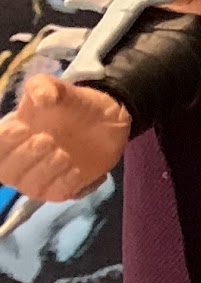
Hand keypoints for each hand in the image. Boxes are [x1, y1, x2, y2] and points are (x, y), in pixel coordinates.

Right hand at [0, 74, 129, 201]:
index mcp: (11, 136)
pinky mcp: (64, 187)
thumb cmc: (73, 104)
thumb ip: (44, 87)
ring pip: (30, 187)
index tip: (22, 128)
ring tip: (64, 154)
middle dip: (25, 156)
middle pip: (7, 172)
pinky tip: (77, 171)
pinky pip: (57, 195)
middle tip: (47, 140)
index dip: (3, 142)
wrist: (108, 118)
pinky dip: (65, 185)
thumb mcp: (57, 87)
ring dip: (45, 171)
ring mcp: (42, 177)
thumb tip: (42, 99)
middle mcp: (20, 160)